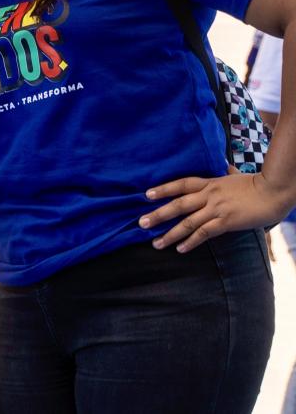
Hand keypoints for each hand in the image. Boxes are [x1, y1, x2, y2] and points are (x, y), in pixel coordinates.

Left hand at [139, 171, 288, 251]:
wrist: (273, 192)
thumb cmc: (256, 184)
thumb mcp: (235, 176)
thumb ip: (226, 173)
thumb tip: (224, 166)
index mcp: (209, 182)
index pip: (181, 184)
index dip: (163, 189)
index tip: (145, 195)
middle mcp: (209, 195)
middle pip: (178, 204)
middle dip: (158, 214)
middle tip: (141, 223)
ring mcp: (216, 209)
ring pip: (187, 222)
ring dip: (170, 234)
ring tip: (155, 243)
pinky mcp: (226, 222)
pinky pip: (204, 233)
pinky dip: (191, 242)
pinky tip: (180, 249)